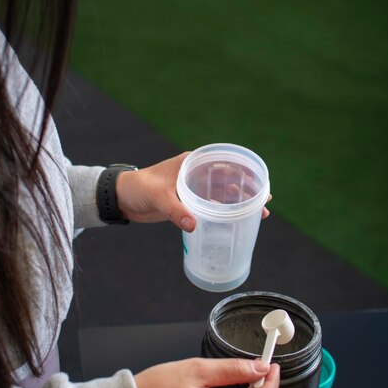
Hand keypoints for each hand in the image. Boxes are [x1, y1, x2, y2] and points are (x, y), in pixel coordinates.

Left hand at [115, 152, 271, 230]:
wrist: (121, 199)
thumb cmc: (138, 188)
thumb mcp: (158, 196)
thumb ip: (176, 210)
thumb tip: (194, 225)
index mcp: (191, 163)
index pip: (223, 163)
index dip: (243, 171)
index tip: (260, 181)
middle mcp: (195, 174)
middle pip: (228, 180)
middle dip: (247, 190)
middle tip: (265, 201)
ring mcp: (193, 189)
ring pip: (222, 195)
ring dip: (238, 204)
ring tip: (258, 214)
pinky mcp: (188, 203)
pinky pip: (211, 207)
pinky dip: (224, 214)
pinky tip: (236, 223)